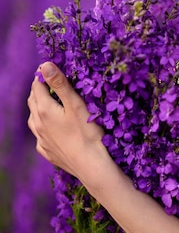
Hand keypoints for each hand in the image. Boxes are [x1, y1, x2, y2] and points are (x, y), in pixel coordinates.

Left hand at [27, 62, 106, 179]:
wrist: (92, 166)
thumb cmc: (87, 133)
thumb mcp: (76, 105)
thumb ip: (60, 84)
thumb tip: (45, 65)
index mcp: (43, 110)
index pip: (37, 86)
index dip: (43, 75)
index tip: (52, 69)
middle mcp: (37, 124)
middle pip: (33, 100)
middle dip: (39, 89)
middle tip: (51, 82)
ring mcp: (41, 139)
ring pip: (34, 118)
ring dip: (39, 107)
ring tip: (50, 103)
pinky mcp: (46, 151)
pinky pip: (40, 135)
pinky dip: (43, 126)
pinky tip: (53, 128)